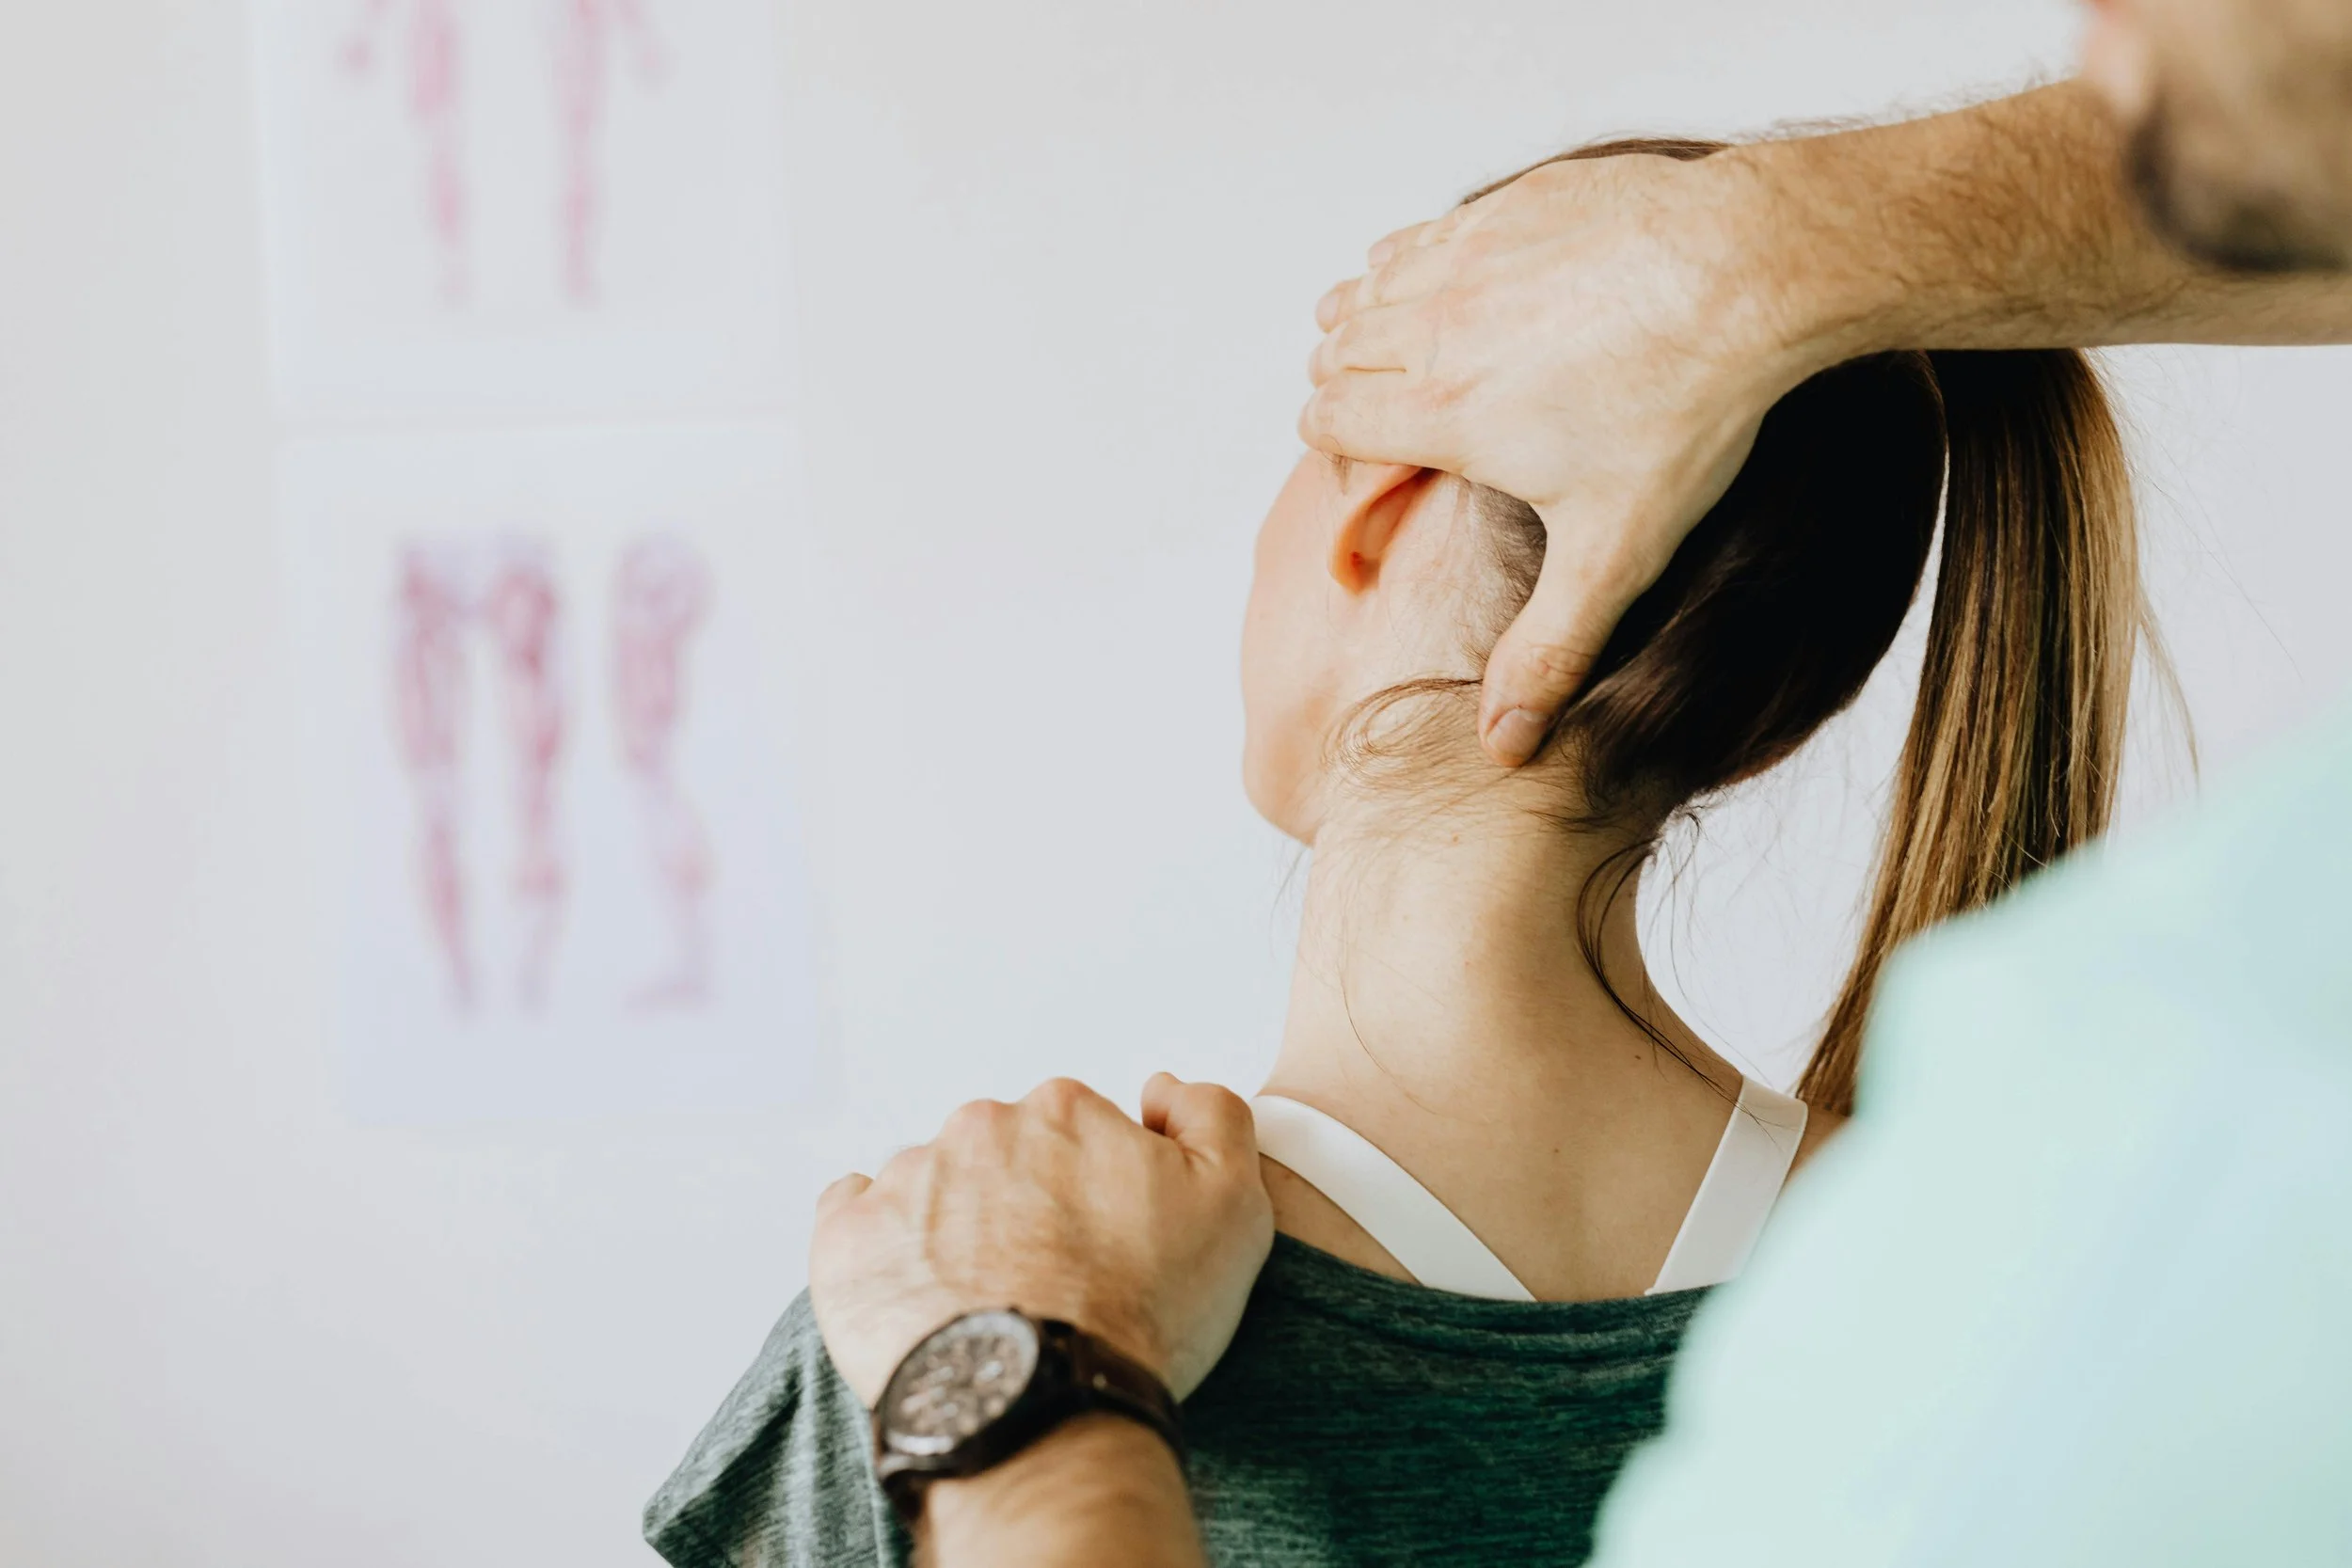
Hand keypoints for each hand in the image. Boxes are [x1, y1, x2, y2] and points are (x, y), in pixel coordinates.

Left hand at [809, 1073, 1273, 1406]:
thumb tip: (1159, 1090)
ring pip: (932, 1189)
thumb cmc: (1139, 1317)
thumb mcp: (1233, 1206)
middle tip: (1048, 1283)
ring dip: (953, 1230)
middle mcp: (978, 1128)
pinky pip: (854, 1217)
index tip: (1102, 1246)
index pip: (1076, 1133)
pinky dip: (880, 1245)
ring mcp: (905, 1182)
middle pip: (1001, 1157)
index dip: (1094, 1192)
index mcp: (1063, 1110)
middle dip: (1020, 1205)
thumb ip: (1212, 1116)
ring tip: (985, 1305)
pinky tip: (915, 1290)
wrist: (1044, 1410)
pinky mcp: (846, 1240)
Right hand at [1299, 146, 1821, 765]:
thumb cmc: (1687, 412)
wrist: (1752, 271)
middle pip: (1334, 350)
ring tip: (1415, 354)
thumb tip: (1501, 748)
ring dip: (1372, 320)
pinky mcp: (1512, 206)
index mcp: (1442, 412)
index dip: (1334, 446)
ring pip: (1366, 285)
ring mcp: (1469, 256)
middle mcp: (1435, 327)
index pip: (1326, 421)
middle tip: (1392, 415)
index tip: (1369, 466)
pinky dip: (1422, 262)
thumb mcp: (1617, 551)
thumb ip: (1550, 650)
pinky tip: (1467, 288)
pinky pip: (1426, 232)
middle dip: (1346, 384)